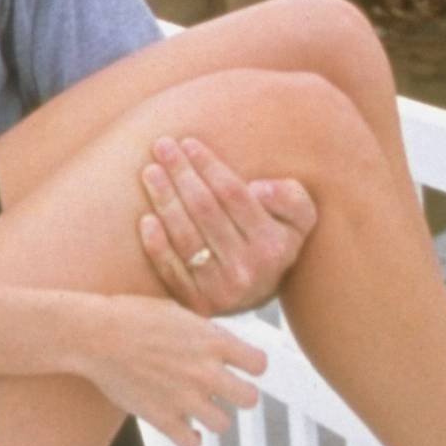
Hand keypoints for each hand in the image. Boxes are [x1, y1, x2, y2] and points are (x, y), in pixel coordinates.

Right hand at [69, 296, 268, 445]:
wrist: (94, 335)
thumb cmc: (131, 315)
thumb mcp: (176, 311)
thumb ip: (203, 331)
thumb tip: (218, 341)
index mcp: (212, 341)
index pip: (259, 364)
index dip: (251, 366)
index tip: (239, 366)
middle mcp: (205, 371)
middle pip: (249, 399)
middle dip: (239, 396)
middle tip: (224, 392)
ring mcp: (185, 397)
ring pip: (223, 424)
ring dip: (213, 417)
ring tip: (198, 408)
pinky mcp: (162, 418)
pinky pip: (192, 443)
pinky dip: (190, 439)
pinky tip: (184, 429)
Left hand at [136, 136, 315, 317]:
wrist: (258, 293)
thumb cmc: (274, 240)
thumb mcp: (299, 218)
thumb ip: (290, 197)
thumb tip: (258, 189)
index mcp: (274, 245)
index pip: (234, 195)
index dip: (209, 166)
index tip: (189, 143)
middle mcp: (248, 269)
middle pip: (205, 211)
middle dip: (181, 174)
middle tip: (162, 146)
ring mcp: (221, 290)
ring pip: (185, 237)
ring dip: (164, 200)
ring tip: (150, 172)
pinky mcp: (196, 303)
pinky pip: (172, 270)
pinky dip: (157, 245)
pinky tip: (146, 219)